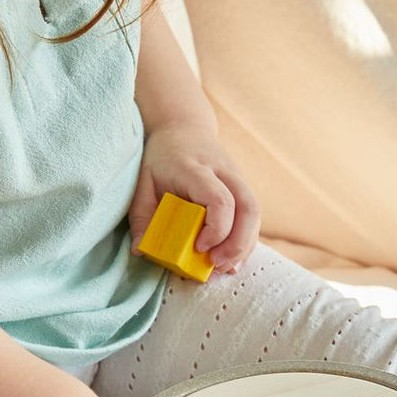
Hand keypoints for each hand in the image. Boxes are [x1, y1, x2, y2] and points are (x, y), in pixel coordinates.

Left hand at [129, 123, 259, 274]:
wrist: (183, 128)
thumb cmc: (160, 159)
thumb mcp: (142, 183)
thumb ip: (141, 217)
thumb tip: (141, 251)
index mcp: (196, 168)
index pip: (220, 199)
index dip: (216, 228)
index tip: (199, 248)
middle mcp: (224, 171)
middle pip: (248, 207)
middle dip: (237, 244)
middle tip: (215, 266)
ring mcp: (238, 178)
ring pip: (255, 214)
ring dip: (244, 246)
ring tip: (223, 269)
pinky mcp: (242, 188)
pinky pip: (252, 218)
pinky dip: (245, 241)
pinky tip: (232, 260)